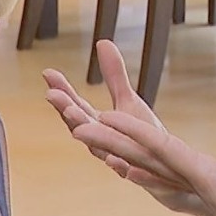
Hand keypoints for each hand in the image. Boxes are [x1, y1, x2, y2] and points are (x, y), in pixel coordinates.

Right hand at [43, 41, 207, 210]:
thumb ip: (114, 75)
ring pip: (100, 150)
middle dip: (68, 113)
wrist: (167, 169)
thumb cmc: (142, 135)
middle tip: (54, 98)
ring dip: (89, 139)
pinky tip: (115, 159)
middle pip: (82, 127)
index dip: (62, 90)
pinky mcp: (138, 173)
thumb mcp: (128, 100)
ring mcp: (118, 158)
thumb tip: (102, 42)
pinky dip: (119, 166)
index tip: (48, 73)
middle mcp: (103, 142)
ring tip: (78, 129)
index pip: (76, 105)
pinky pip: (127, 172)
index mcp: (99, 124)